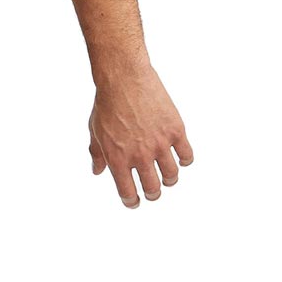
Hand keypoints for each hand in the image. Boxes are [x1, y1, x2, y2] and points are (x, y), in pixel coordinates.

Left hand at [88, 65, 192, 207]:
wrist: (125, 79)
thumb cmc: (107, 105)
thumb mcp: (95, 132)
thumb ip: (97, 154)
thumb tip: (97, 171)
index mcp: (118, 159)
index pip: (127, 192)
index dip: (131, 201)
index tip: (134, 202)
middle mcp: (140, 155)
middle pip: (152, 188)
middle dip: (153, 194)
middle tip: (153, 192)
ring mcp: (159, 144)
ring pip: (172, 175)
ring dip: (170, 180)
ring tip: (168, 178)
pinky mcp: (175, 130)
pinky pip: (186, 155)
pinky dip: (185, 161)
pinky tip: (181, 160)